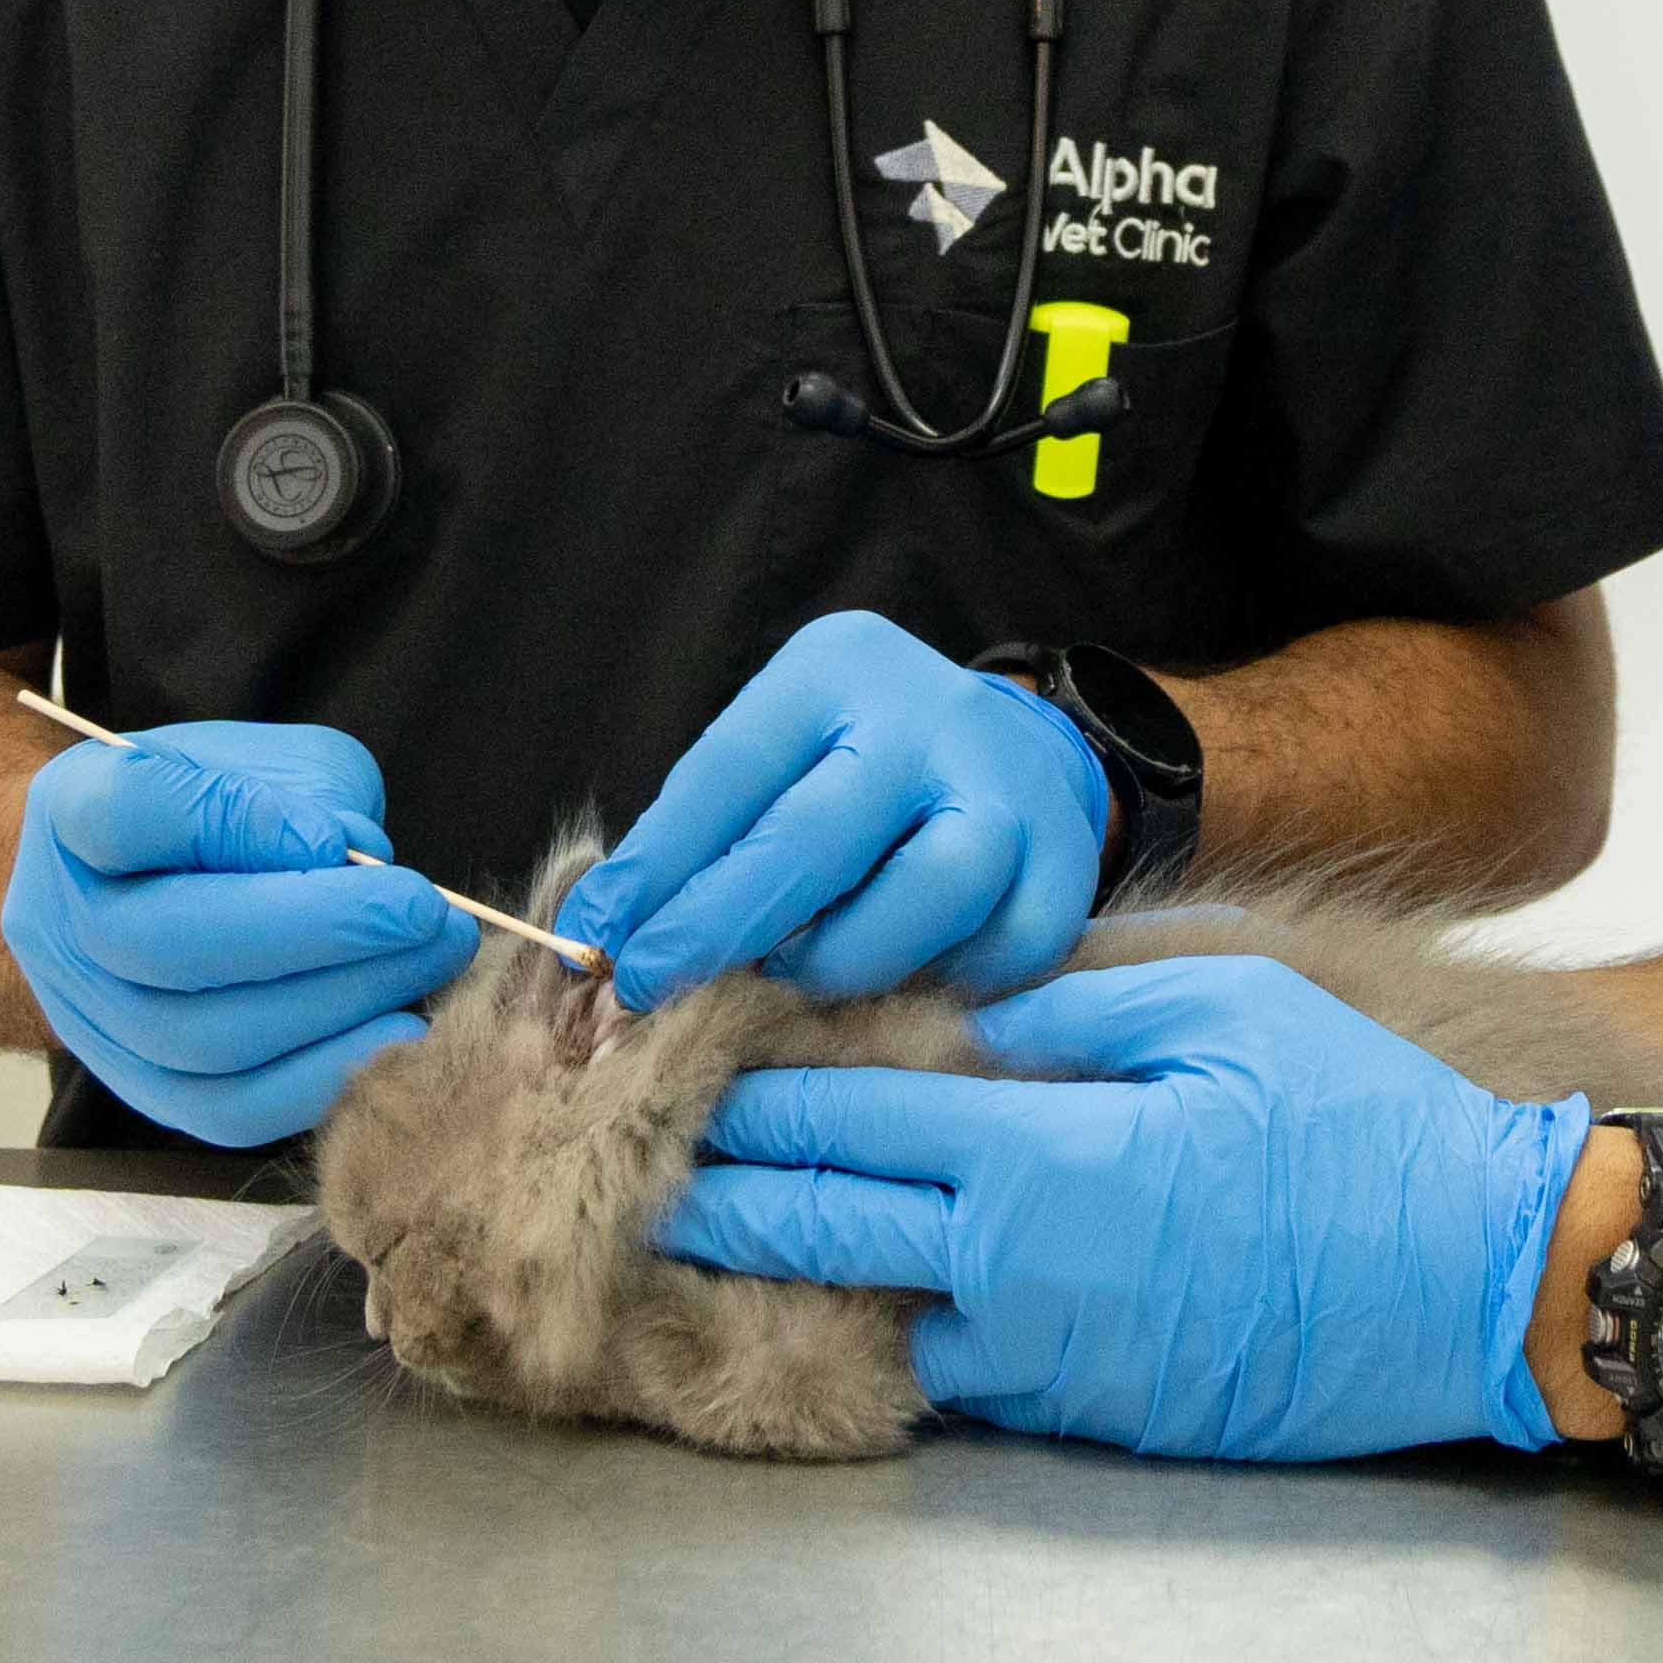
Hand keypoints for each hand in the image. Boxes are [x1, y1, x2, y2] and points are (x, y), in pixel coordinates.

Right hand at [0, 720, 470, 1148]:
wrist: (151, 885)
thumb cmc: (221, 804)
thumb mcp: (265, 759)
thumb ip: (307, 795)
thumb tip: (357, 863)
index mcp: (74, 807)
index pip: (126, 811)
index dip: (230, 823)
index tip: (333, 837)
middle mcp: (63, 920)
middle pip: (168, 943)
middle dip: (317, 929)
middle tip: (421, 910)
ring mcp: (94, 1018)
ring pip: (205, 1037)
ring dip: (340, 1001)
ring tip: (431, 959)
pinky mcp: (144, 1092)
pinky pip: (229, 1110)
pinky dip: (323, 1077)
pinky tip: (399, 1029)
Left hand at [557, 611, 1111, 1008]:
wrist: (1014, 752)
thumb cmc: (856, 770)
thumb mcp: (778, 759)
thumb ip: (699, 837)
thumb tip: (599, 936)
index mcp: (838, 670)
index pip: (728, 774)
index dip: (656, 869)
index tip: (595, 940)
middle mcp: (929, 718)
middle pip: (812, 840)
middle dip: (716, 929)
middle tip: (647, 991)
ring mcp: (1010, 789)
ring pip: (917, 903)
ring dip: (834, 963)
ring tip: (787, 978)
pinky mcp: (1067, 865)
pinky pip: (995, 954)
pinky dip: (938, 981)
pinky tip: (898, 975)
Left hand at [659, 958, 1590, 1463]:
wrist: (1475, 1285)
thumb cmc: (1360, 1129)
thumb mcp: (1226, 1011)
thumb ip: (1075, 1007)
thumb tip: (968, 1005)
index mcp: (1039, 1151)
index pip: (840, 1118)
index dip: (745, 1091)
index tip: (671, 1062)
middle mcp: (1014, 1268)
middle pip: (812, 1229)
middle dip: (708, 1194)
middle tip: (620, 1170)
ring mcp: (1046, 1358)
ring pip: (868, 1315)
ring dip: (779, 1279)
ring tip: (691, 1245)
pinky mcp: (1087, 1417)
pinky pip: (956, 1370)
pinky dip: (890, 1329)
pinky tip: (845, 1303)